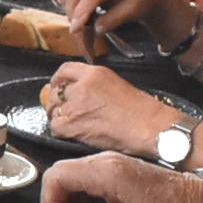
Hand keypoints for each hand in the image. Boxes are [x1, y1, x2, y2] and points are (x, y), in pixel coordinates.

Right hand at [40, 150, 202, 202]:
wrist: (199, 198)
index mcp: (105, 171)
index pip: (56, 176)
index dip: (50, 202)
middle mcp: (104, 160)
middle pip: (60, 173)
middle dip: (56, 201)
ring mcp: (109, 161)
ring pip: (71, 174)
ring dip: (70, 199)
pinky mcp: (116, 167)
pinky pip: (86, 177)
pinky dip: (82, 196)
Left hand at [43, 62, 181, 154]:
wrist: (148, 127)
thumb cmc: (141, 111)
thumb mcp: (117, 84)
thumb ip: (95, 84)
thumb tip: (81, 91)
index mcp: (95, 74)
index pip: (65, 70)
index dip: (58, 79)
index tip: (57, 85)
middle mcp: (82, 87)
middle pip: (56, 90)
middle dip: (57, 100)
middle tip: (64, 108)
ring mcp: (76, 106)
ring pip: (53, 109)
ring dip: (59, 116)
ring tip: (72, 122)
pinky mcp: (73, 125)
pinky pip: (55, 127)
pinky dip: (61, 131)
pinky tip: (73, 132)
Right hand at [63, 0, 199, 50]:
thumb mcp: (133, 11)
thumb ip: (114, 19)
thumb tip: (96, 30)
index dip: (81, 12)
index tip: (75, 30)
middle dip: (75, 18)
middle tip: (82, 42)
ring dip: (73, 18)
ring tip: (84, 38)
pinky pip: (72, 0)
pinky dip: (76, 15)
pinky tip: (84, 28)